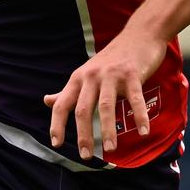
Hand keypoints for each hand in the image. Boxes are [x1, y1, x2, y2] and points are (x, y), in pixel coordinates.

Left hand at [43, 30, 165, 159]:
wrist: (139, 35)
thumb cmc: (111, 59)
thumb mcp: (86, 73)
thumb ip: (68, 91)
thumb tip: (47, 101)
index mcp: (78, 78)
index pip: (62, 104)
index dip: (57, 124)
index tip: (56, 144)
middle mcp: (91, 76)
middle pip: (82, 109)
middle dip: (83, 134)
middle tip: (86, 155)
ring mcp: (112, 75)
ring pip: (106, 106)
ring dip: (108, 129)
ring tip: (110, 149)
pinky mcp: (132, 74)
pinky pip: (135, 99)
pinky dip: (139, 116)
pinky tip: (143, 131)